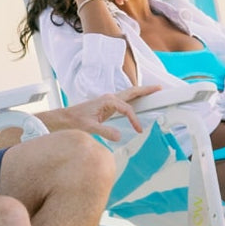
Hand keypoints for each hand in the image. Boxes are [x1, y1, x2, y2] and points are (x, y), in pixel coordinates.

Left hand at [39, 85, 159, 141]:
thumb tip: (120, 136)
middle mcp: (109, 98)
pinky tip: (138, 101)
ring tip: (153, 92)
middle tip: (159, 88)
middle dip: (146, 90)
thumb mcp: (90, 128)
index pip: (127, 109)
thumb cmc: (75, 121)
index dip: (134, 119)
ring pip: (129, 94)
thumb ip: (105, 132)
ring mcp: (109, 101)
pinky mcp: (108, 105)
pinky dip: (134, 99)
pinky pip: (125, 100)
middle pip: (132, 92)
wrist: (65, 118)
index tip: (138, 130)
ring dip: (141, 93)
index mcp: (107, 100)